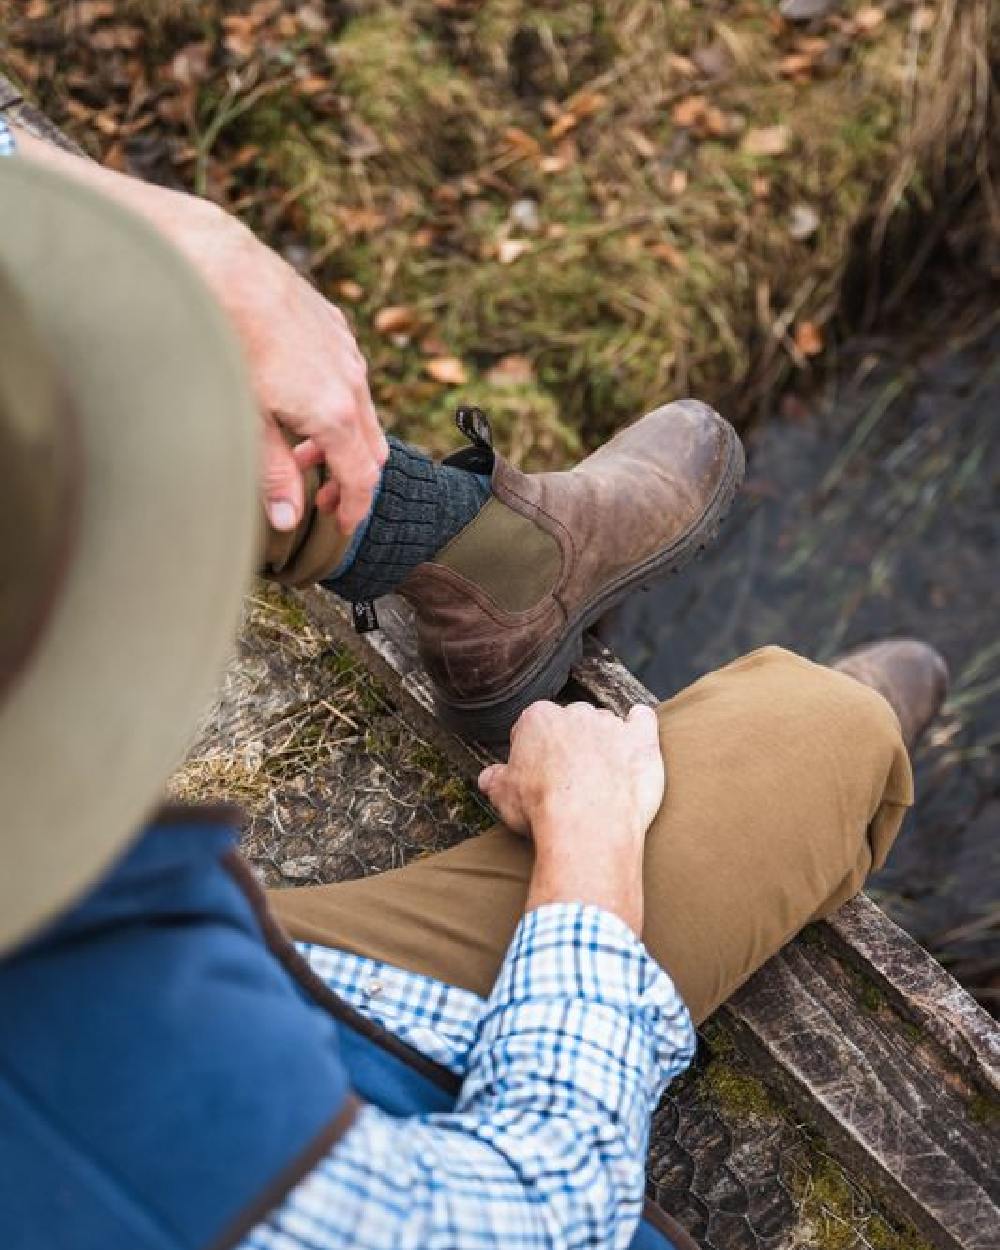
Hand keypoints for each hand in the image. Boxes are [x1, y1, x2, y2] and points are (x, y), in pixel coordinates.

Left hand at [13, 126, 387, 534]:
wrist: (220, 267)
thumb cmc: (227, 345)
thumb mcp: (245, 422)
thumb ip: (272, 473)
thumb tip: (289, 517)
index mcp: (335, 413)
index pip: (362, 477)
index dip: (354, 508)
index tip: (343, 525)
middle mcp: (351, 382)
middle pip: (372, 448)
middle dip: (352, 479)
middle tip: (322, 499)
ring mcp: (346, 351)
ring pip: (363, 411)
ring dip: (343, 441)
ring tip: (303, 453)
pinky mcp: (334, 326)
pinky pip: (350, 376)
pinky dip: (338, 404)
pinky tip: (300, 402)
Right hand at [479, 701, 663, 933]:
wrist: (587, 827)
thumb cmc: (542, 810)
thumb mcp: (503, 796)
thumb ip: (495, 780)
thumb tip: (488, 778)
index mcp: (537, 719)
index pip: (533, 727)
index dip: (535, 752)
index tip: (539, 774)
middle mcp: (575, 712)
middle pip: (571, 722)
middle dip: (572, 744)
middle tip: (571, 780)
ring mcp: (610, 724)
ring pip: (605, 724)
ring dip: (605, 742)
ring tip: (603, 777)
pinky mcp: (640, 739)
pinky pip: (643, 718)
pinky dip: (640, 726)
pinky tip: (636, 741)